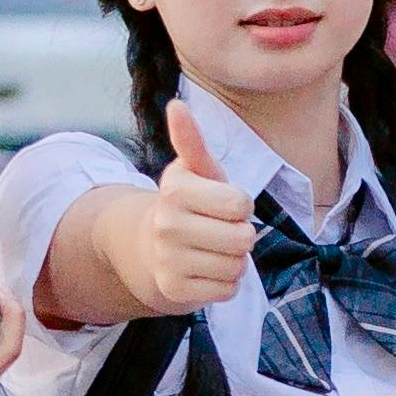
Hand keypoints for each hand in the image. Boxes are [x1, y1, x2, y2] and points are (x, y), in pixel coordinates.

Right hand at [127, 98, 262, 314]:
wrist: (151, 246)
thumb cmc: (190, 204)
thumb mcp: (195, 171)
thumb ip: (192, 140)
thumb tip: (176, 105)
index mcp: (176, 190)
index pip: (242, 205)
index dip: (240, 206)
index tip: (222, 204)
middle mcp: (167, 224)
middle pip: (244, 239)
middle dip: (240, 235)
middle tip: (219, 230)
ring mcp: (169, 259)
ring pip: (237, 267)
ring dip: (234, 260)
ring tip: (213, 250)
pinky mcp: (175, 290)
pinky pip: (227, 291)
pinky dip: (225, 283)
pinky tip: (206, 270)